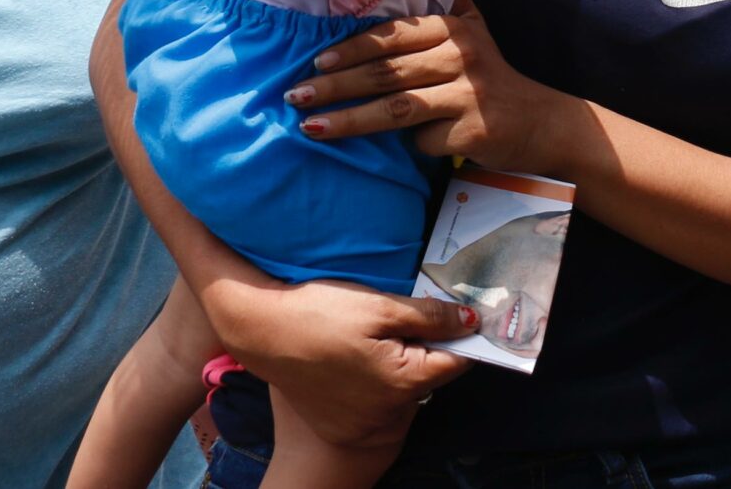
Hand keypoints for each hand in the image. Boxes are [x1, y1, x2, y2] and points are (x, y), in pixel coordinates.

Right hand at [198, 276, 473, 449]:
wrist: (259, 330)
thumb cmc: (321, 313)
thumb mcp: (381, 306)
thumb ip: (430, 317)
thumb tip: (471, 321)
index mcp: (402, 382)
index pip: (455, 362)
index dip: (461, 335)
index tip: (458, 315)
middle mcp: (385, 412)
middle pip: (427, 377)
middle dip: (427, 348)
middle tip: (409, 318)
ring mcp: (360, 423)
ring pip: (401, 389)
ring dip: (400, 364)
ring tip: (376, 335)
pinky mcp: (340, 423)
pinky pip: (373, 402)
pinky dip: (374, 381)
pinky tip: (355, 355)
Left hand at [294, 0, 569, 172]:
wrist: (542, 123)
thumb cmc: (492, 81)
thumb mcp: (473, 36)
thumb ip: (437, 15)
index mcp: (455, 28)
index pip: (393, 35)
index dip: (351, 48)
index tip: (315, 62)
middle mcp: (463, 54)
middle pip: (386, 70)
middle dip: (336, 84)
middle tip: (296, 95)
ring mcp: (469, 92)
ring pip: (396, 107)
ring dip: (348, 118)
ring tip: (311, 127)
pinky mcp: (474, 129)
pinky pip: (424, 139)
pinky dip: (411, 146)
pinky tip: (403, 152)